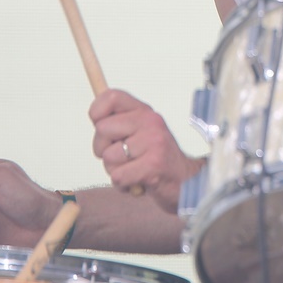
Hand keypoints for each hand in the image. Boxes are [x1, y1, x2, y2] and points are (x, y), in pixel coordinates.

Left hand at [89, 90, 203, 213]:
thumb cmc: (156, 159)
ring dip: (114, 171)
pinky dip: (122, 185)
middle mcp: (150, 122)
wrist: (186, 182)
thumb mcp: (142, 133)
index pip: (111, 96)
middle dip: (102, 149)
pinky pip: (118, 176)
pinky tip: (136, 183)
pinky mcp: (153, 165)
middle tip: (120, 158)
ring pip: (108, 157)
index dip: (97, 112)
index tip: (100, 127)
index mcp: (145, 111)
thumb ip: (121, 123)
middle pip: (102, 129)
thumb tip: (95, 118)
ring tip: (132, 170)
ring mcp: (153, 143)